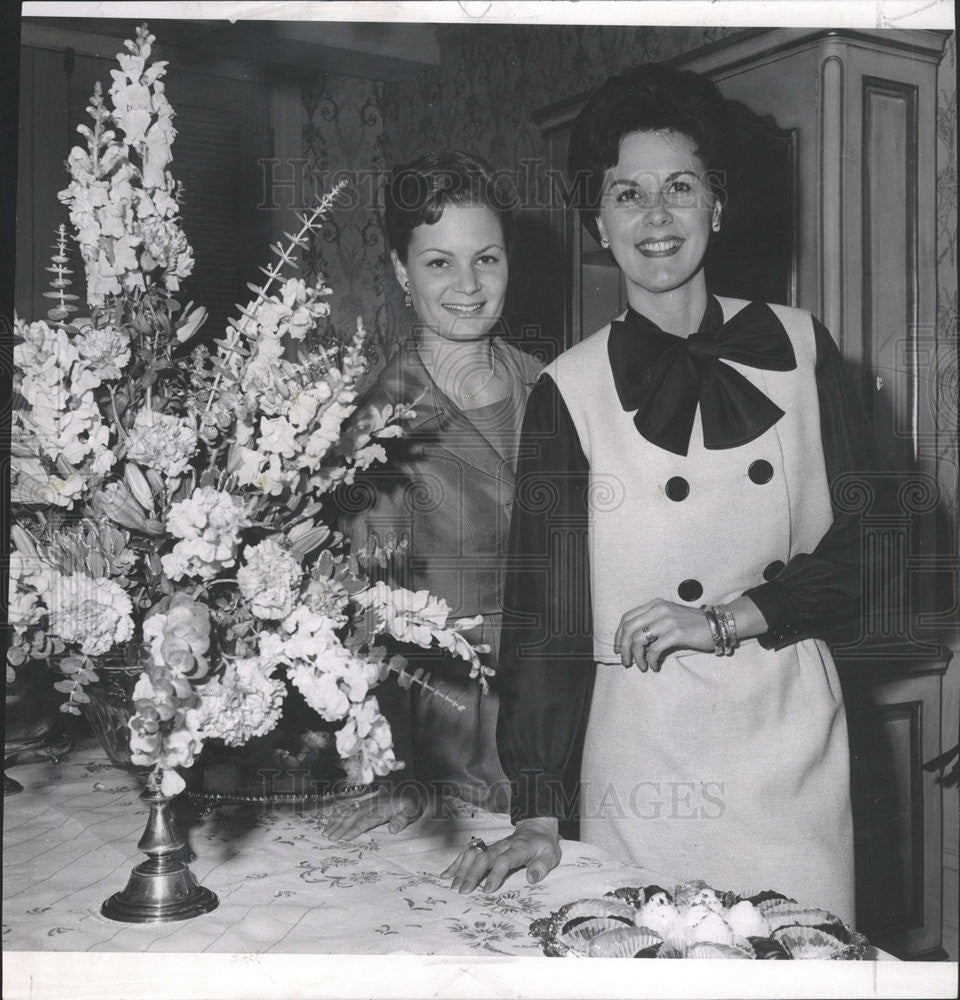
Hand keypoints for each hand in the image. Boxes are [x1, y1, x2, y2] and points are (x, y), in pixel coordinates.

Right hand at [322, 783, 423, 840]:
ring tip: (326, 830)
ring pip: (350, 810)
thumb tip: (393, 829)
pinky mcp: (368, 800)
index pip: (365, 820)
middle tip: (327, 836)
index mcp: (383, 807)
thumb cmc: (413, 804)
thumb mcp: (413, 811)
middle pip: (353, 815)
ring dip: (337, 819)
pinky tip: (331, 815)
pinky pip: (351, 805)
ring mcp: (369, 800)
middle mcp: (373, 803)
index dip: (354, 829)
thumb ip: (404, 819)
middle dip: (340, 826)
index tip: (342, 837)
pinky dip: (340, 810)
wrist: (414, 791)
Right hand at [441, 817, 560, 893]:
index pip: (504, 860)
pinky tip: (447, 874)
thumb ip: (542, 866)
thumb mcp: (550, 855)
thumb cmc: (543, 845)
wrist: (536, 827)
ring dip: (462, 868)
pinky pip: (470, 853)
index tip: (487, 890)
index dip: (495, 874)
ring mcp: (493, 845)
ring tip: (452, 884)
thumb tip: (531, 878)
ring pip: (474, 854)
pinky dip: (457, 863)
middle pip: (484, 858)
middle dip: (472, 874)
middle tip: (463, 891)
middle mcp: (502, 846)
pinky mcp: (487, 848)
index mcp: (518, 848)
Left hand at [614, 598, 713, 670]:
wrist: (717, 624)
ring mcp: (668, 620)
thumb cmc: (691, 624)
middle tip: (625, 662)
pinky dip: (651, 660)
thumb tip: (632, 644)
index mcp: (654, 605)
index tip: (618, 649)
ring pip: (639, 640)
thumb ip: (652, 624)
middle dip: (623, 648)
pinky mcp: (677, 633)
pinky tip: (654, 666)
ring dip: (636, 657)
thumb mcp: (668, 618)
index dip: (619, 635)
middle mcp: (659, 609)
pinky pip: (655, 649)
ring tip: (641, 666)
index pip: (627, 618)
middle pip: (628, 629)